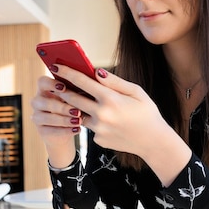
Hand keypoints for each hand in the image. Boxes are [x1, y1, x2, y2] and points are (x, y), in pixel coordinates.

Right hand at [30, 74, 84, 166]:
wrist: (70, 130)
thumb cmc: (77, 107)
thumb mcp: (80, 97)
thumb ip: (83, 86)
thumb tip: (97, 74)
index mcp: (46, 89)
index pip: (42, 81)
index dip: (51, 84)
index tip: (64, 87)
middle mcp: (39, 101)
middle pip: (43, 101)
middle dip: (61, 106)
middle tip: (77, 110)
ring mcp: (37, 116)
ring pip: (45, 117)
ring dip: (63, 119)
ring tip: (78, 121)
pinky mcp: (41, 131)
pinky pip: (50, 131)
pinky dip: (64, 130)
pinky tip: (76, 129)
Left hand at [54, 65, 191, 183]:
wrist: (153, 142)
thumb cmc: (147, 113)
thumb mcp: (136, 92)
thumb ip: (114, 81)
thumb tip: (95, 71)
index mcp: (110, 99)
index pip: (82, 82)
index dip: (67, 73)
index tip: (55, 67)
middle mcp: (101, 115)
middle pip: (72, 99)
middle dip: (63, 90)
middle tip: (58, 84)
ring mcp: (98, 129)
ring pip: (80, 114)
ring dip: (79, 107)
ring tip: (89, 102)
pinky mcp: (98, 140)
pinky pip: (90, 127)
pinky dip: (94, 121)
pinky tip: (108, 121)